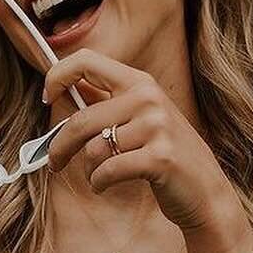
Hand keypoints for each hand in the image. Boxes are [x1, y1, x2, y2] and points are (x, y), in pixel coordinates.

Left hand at [42, 50, 241, 240]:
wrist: (205, 192)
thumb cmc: (166, 157)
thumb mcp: (142, 119)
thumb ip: (108, 104)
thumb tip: (64, 90)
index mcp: (141, 82)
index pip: (86, 61)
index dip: (57, 76)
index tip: (47, 97)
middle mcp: (148, 98)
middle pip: (81, 119)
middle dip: (59, 146)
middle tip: (53, 162)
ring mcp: (156, 127)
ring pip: (92, 149)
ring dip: (86, 170)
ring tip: (97, 177)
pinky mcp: (159, 157)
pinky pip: (107, 171)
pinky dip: (98, 183)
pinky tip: (104, 186)